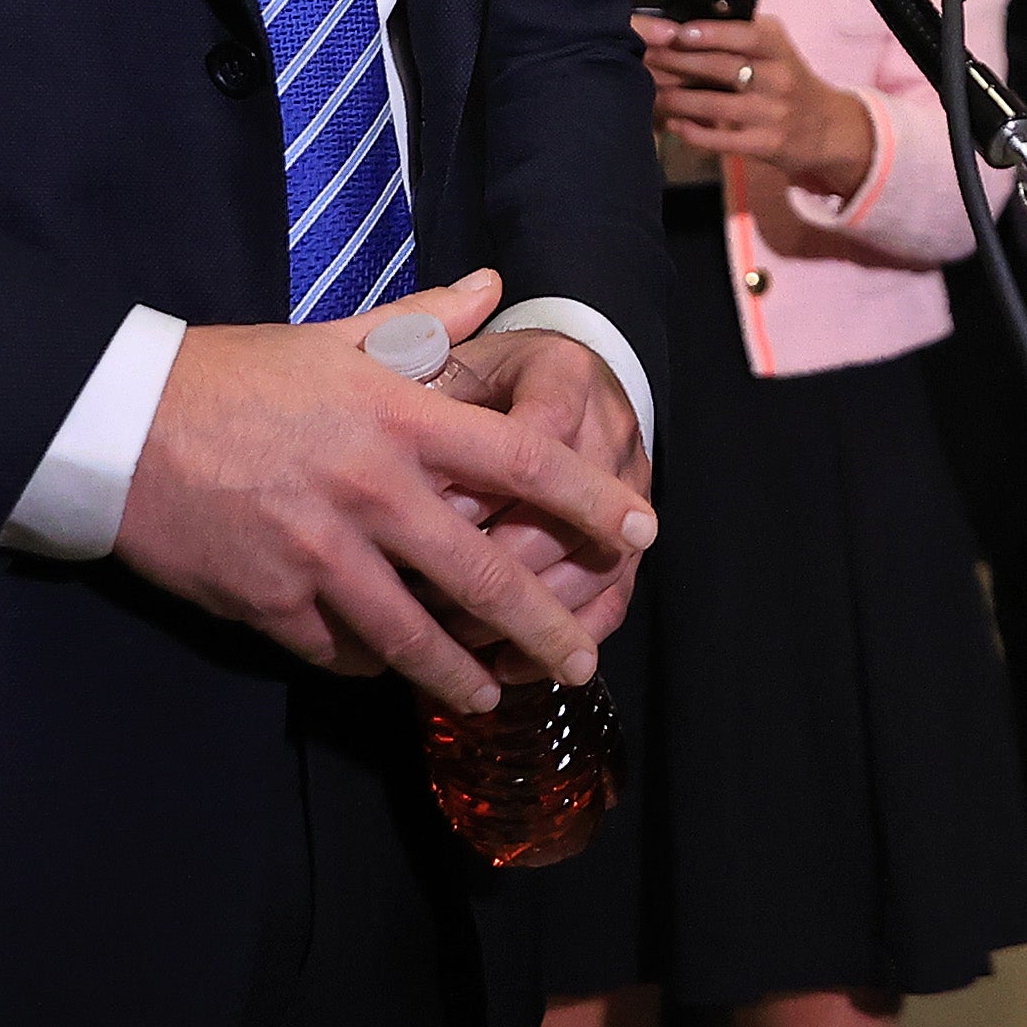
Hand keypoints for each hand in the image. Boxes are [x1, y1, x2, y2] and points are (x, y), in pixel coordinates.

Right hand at [113, 270, 658, 711]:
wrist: (119, 421)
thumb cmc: (233, 374)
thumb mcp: (332, 335)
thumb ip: (423, 322)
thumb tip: (495, 286)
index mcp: (395, 417)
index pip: (522, 463)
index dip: (590, 499)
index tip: (639, 529)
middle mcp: (370, 491)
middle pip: (485, 574)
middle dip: (545, 625)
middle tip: (582, 660)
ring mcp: (319, 555)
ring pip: (415, 636)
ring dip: (463, 673)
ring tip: (494, 694)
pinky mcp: (270, 602)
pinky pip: (341, 650)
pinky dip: (372, 664)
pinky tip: (391, 670)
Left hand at [440, 319, 654, 652]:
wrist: (553, 375)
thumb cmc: (485, 378)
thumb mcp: (452, 363)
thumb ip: (423, 398)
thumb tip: (394, 466)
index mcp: (563, 374)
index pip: (532, 443)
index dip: (480, 492)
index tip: (426, 519)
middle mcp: (610, 431)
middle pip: (565, 517)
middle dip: (493, 568)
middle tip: (426, 595)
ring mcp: (632, 490)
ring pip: (591, 569)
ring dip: (523, 616)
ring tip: (456, 638)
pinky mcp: (632, 540)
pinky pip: (611, 600)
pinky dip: (558, 637)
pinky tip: (507, 663)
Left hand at [639, 12, 873, 196]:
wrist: (828, 128)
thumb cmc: (789, 81)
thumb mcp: (777, 51)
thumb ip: (743, 36)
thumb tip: (686, 25)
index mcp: (779, 48)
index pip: (747, 34)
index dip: (711, 33)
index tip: (677, 32)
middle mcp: (780, 78)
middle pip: (723, 67)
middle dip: (679, 62)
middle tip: (646, 58)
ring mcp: (774, 114)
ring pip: (717, 104)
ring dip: (678, 99)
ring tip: (650, 92)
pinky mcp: (768, 144)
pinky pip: (724, 139)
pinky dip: (694, 132)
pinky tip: (673, 124)